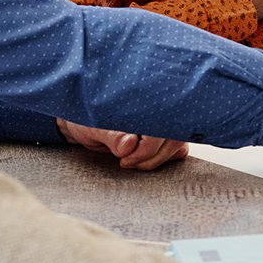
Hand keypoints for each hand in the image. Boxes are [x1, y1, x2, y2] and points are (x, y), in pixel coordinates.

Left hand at [56, 119, 188, 170]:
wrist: (84, 123)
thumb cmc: (86, 120)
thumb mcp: (92, 127)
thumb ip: (110, 135)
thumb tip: (130, 143)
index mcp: (143, 99)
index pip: (160, 126)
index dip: (146, 148)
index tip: (124, 158)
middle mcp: (160, 107)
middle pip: (174, 138)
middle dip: (149, 157)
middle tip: (124, 162)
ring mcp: (167, 121)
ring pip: (178, 146)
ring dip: (155, 160)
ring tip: (130, 160)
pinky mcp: (170, 134)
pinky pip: (179, 150)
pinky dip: (162, 158)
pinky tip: (141, 157)